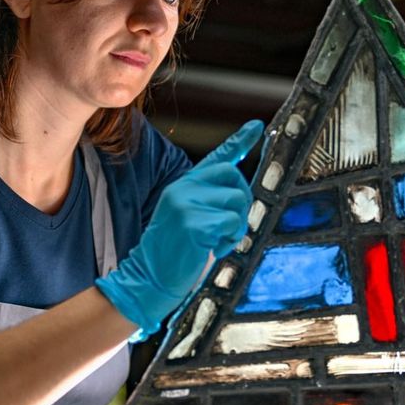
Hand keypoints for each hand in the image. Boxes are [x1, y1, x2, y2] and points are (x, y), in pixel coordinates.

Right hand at [96, 121, 262, 339]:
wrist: (148, 278)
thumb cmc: (173, 254)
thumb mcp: (189, 219)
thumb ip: (209, 201)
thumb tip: (239, 193)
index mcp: (183, 186)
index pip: (217, 157)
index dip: (239, 140)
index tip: (256, 126)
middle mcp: (183, 188)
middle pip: (233, 176)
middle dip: (241, 201)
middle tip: (230, 226)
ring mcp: (186, 203)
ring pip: (237, 201)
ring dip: (236, 226)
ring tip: (217, 242)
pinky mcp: (193, 222)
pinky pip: (231, 223)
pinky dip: (229, 240)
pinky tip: (213, 249)